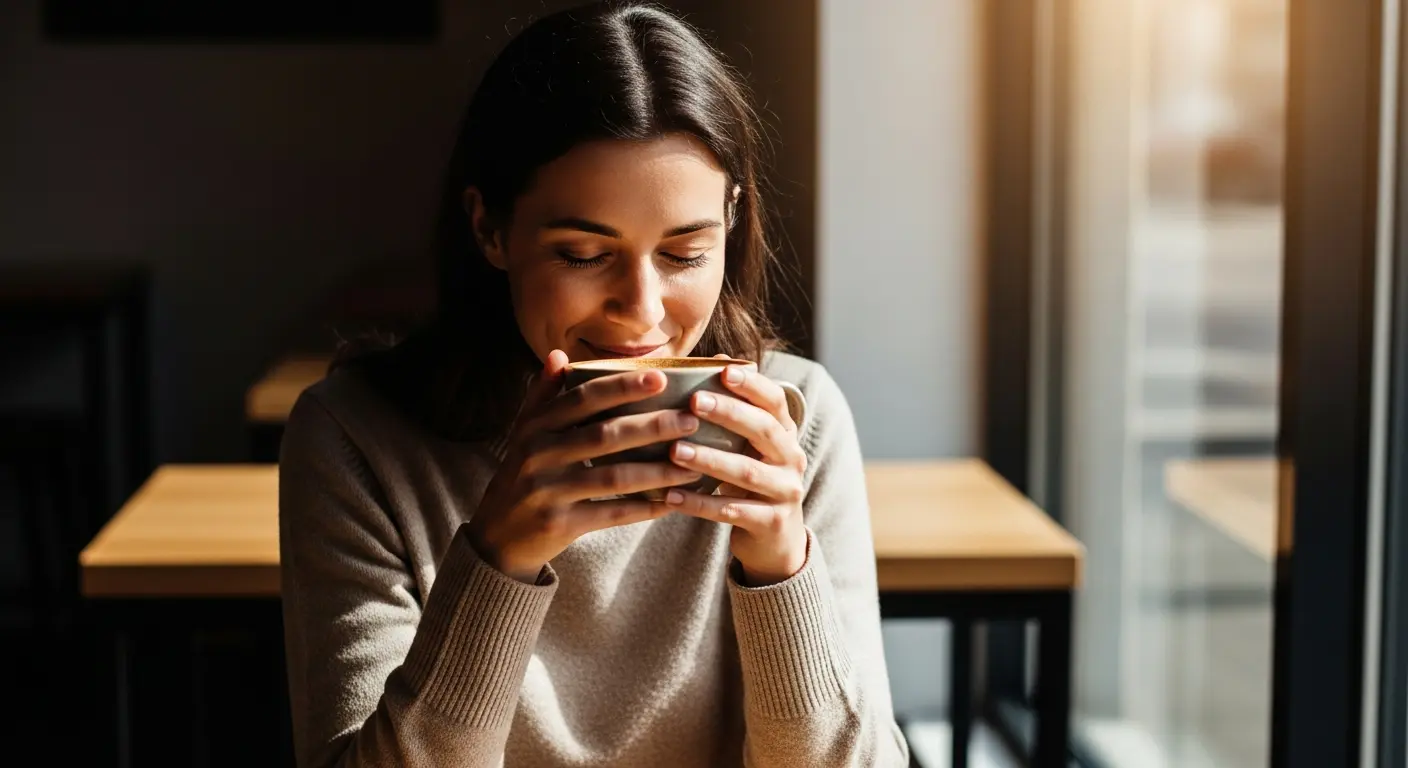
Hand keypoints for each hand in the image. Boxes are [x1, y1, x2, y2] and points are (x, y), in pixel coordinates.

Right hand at [467, 350, 703, 582]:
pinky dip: (645, 508)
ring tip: (692, 463)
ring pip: (614, 477)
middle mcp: (538, 455)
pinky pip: (612, 513)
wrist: (497, 537)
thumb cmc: (521, 475)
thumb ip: (542, 396)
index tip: (661, 377)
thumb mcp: (524, 433)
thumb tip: (558, 355)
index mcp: (535, 427)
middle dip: (652, 426)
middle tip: (690, 419)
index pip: (583, 399)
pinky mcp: (560, 524)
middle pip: (605, 435)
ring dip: (657, 470)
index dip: (622, 387)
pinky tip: (673, 502)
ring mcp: (548, 491)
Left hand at [664, 363, 807, 585]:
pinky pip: (732, 511)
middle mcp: (792, 459)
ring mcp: (785, 492)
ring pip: (747, 472)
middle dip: (730, 414)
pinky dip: (700, 503)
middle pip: (765, 431)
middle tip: (693, 403)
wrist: (775, 540)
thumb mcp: (749, 445)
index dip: (753, 384)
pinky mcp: (771, 523)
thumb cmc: (751, 480)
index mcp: (785, 434)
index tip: (724, 370)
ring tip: (675, 452)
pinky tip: (671, 496)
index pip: (776, 401)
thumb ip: (737, 409)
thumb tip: (718, 358)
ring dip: (709, 460)